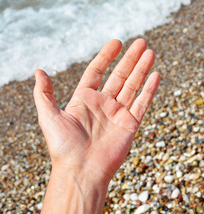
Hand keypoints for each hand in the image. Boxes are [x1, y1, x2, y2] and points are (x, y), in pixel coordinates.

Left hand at [34, 39, 159, 213]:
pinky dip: (149, 90)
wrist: (81, 171)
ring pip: (133, 86)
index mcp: (84, 99)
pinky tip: (155, 75)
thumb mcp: (49, 117)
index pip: (97, 71)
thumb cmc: (63, 147)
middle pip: (120, 75)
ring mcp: (118, 113)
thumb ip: (45, 94)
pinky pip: (142, 103)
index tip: (117, 42)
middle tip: (141, 42)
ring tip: (150, 52)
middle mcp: (103, 104)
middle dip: (131, 59)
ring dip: (142, 69)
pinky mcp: (130, 124)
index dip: (106, 56)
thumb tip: (39, 71)